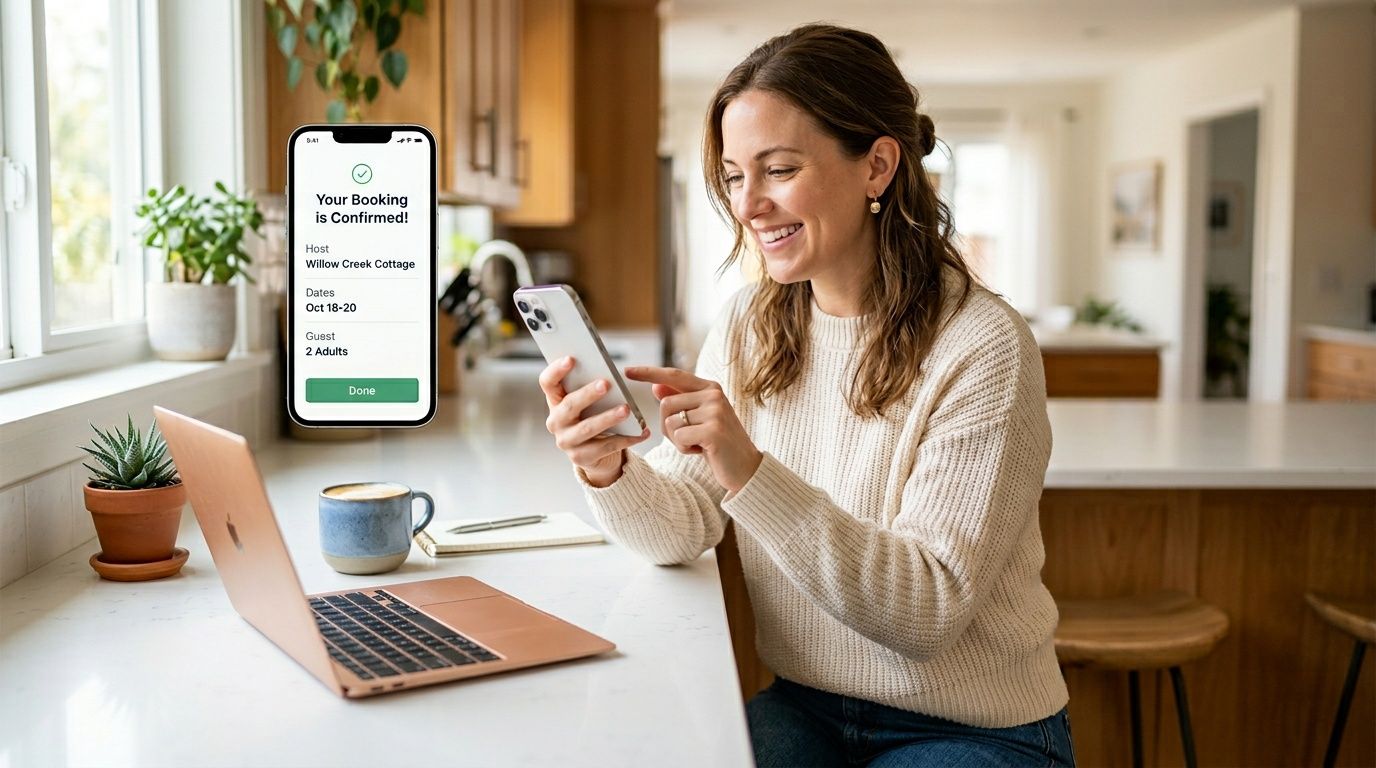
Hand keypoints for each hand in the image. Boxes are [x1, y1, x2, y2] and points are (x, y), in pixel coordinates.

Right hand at [539, 356, 649, 487]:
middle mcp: (556, 421)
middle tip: (606, 384)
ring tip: (627, 410)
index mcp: (555, 401)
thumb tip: (610, 373)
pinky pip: (606, 447)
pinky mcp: (580, 458)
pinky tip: (642, 432)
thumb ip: (593, 386)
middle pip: (569, 405)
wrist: (596, 454)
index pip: (547, 382)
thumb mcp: (590, 401)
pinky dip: (627, 439)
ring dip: (608, 418)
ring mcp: (566, 441)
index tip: (571, 358)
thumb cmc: (593, 417)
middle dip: (588, 394)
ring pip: (587, 428)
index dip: (556, 370)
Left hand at [624, 366, 762, 492]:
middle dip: (668, 427)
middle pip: (665, 404)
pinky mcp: (713, 430)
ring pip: (670, 421)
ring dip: (677, 440)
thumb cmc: (719, 443)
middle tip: (688, 438)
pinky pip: (679, 437)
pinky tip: (702, 451)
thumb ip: (681, 401)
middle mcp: (713, 395)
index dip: (649, 372)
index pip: (673, 375)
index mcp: (710, 388)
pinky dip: (684, 448)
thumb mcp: (699, 419)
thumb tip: (656, 387)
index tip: (626, 371)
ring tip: (698, 444)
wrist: (746, 467)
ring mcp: (715, 411)